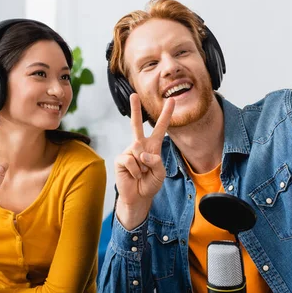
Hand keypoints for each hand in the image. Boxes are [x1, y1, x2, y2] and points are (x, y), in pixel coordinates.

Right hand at [114, 94, 174, 229]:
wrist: (138, 197)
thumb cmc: (150, 184)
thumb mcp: (160, 174)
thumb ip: (156, 162)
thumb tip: (141, 153)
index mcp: (153, 147)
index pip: (160, 128)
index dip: (166, 115)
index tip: (171, 100)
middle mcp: (140, 146)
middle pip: (137, 125)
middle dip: (135, 109)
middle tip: (133, 95)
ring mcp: (129, 152)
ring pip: (138, 151)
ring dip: (143, 167)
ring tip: (141, 174)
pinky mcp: (120, 160)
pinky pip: (130, 160)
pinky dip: (135, 171)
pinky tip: (133, 175)